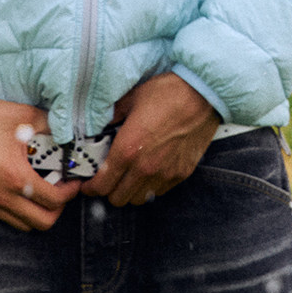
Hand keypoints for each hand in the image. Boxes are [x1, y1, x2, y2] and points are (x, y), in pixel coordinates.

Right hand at [0, 98, 79, 231]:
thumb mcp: (22, 115)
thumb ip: (48, 125)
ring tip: (42, 192)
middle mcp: (1, 196)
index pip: (54, 200)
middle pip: (41, 222)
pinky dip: (17, 210)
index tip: (74, 182)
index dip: (71, 193)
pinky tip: (19, 190)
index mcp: (16, 177)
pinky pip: (2, 217)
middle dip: (58, 209)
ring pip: (21, 224)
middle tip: (61, 191)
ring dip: (36, 212)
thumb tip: (65, 131)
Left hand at [81, 72, 219, 207]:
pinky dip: (151, 186)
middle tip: (107, 178)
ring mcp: (165, 173)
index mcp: (127, 150)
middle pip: (118, 199)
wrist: (204, 94)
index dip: (90, 188)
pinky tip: (150, 170)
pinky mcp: (181, 173)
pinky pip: (159, 192)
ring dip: (130, 191)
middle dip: (108, 190)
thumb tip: (97, 126)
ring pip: (138, 199)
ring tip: (129, 176)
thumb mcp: (131, 99)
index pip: (101, 185)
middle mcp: (145, 168)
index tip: (87, 183)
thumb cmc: (167, 93)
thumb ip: (110, 117)